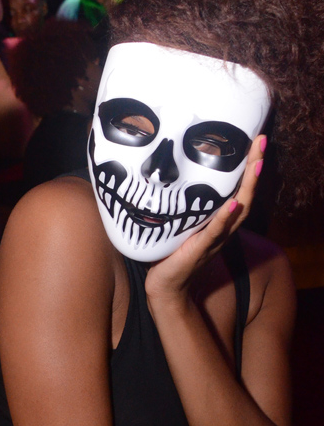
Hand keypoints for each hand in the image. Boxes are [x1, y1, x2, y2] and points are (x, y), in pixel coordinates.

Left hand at [145, 135, 265, 304]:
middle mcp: (223, 228)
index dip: (249, 166)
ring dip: (248, 186)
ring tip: (256, 164)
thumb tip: (169, 173)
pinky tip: (233, 203)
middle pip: (247, 194)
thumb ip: (182, 203)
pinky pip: (216, 232)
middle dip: (255, 168)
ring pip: (239, 210)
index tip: (254, 140)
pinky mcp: (201, 249)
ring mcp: (215, 239)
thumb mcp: (180, 222)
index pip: (239, 189)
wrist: (165, 285)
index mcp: (220, 220)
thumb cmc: (171, 253)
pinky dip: (225, 218)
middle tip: (261, 141)